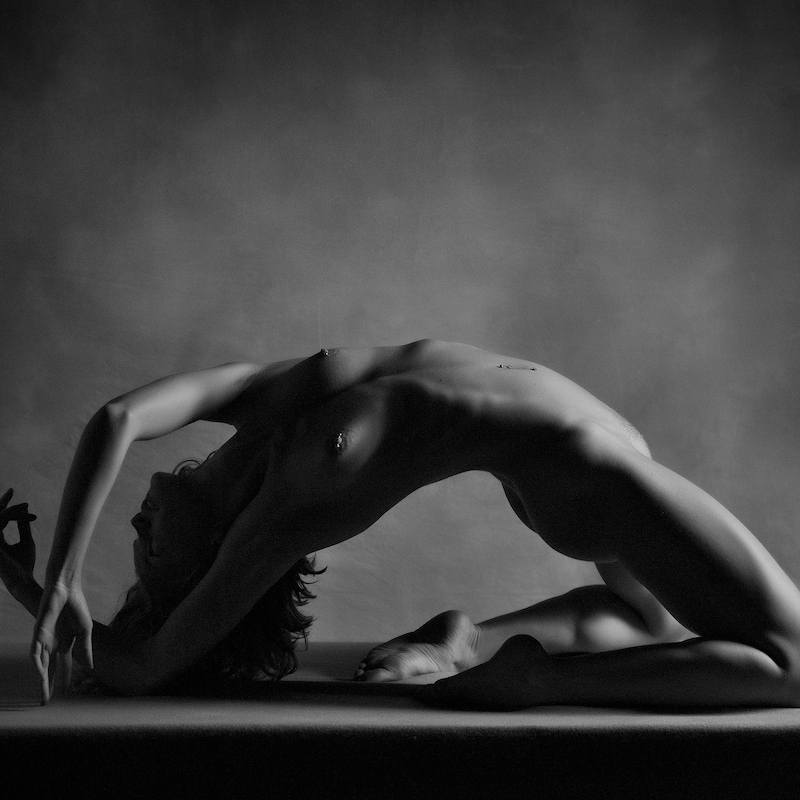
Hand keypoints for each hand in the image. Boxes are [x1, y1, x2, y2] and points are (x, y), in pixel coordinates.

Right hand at [0, 487, 36, 574]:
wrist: (23, 580)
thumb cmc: (25, 564)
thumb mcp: (26, 541)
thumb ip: (23, 527)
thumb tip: (25, 511)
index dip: (3, 506)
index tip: (11, 492)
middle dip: (2, 502)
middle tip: (11, 490)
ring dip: (12, 510)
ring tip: (26, 508)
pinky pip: (0, 521)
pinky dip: (12, 516)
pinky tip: (24, 513)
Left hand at [32, 579, 93, 703]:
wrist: (67, 589)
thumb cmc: (76, 606)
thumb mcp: (85, 630)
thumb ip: (86, 648)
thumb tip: (91, 667)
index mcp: (65, 642)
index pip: (64, 665)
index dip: (65, 679)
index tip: (67, 694)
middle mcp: (53, 644)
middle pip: (49, 669)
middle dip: (48, 686)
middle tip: (46, 702)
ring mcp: (44, 640)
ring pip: (41, 665)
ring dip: (41, 680)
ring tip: (43, 694)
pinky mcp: (38, 634)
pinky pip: (36, 652)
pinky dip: (38, 663)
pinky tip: (41, 673)